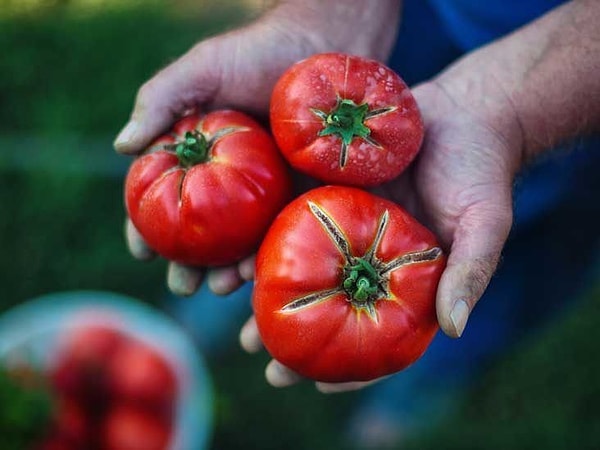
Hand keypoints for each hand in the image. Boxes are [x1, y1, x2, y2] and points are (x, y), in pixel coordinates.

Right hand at [114, 0, 399, 295]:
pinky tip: (262, 272)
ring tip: (221, 287)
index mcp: (203, 155)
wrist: (328, 47)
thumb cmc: (261, 52)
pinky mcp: (308, 196)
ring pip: (244, 243)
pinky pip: (286, 232)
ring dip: (229, 271)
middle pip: (205, 231)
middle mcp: (233, 181)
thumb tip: (122, 147)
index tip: (142, 251)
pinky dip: (271, 255)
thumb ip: (161, 100)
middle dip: (189, 264)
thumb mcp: (204, 69)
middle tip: (183, 285)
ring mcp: (271, 193)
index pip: (167, 197)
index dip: (150, 227)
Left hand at [241, 50, 524, 390]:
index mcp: (402, 277)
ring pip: (299, 264)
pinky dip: (265, 236)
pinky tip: (239, 255)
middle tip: (259, 355)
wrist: (464, 112)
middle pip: (325, 303)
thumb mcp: (486, 224)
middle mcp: (367, 256)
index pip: (375, 332)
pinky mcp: (325, 185)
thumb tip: (453, 329)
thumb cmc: (481, 173)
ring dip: (264, 289)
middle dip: (291, 332)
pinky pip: (290, 214)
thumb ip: (469, 273)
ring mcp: (343, 222)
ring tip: (231, 309)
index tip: (318, 384)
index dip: (351, 364)